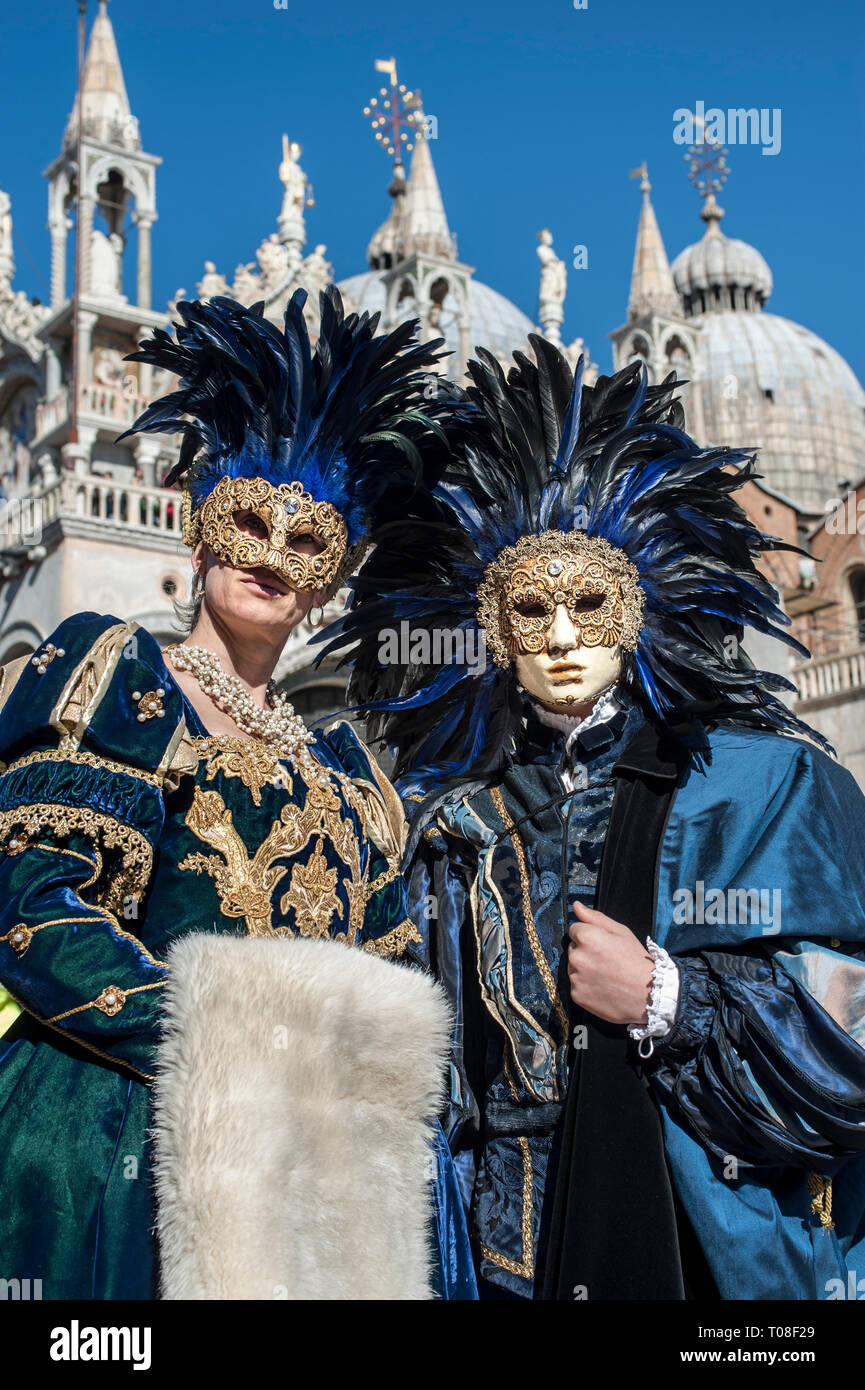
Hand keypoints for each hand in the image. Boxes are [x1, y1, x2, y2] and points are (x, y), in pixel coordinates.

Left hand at [567, 901, 653, 1024]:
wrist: (649, 995)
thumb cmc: (637, 961)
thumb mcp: (621, 932)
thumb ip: (595, 918)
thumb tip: (576, 906)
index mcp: (586, 937)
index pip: (575, 929)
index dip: (590, 935)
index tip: (604, 945)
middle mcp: (576, 957)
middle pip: (573, 948)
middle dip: (586, 951)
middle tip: (607, 961)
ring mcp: (576, 978)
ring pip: (573, 967)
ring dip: (584, 969)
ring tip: (606, 975)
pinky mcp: (577, 995)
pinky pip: (577, 985)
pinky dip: (586, 986)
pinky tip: (603, 987)